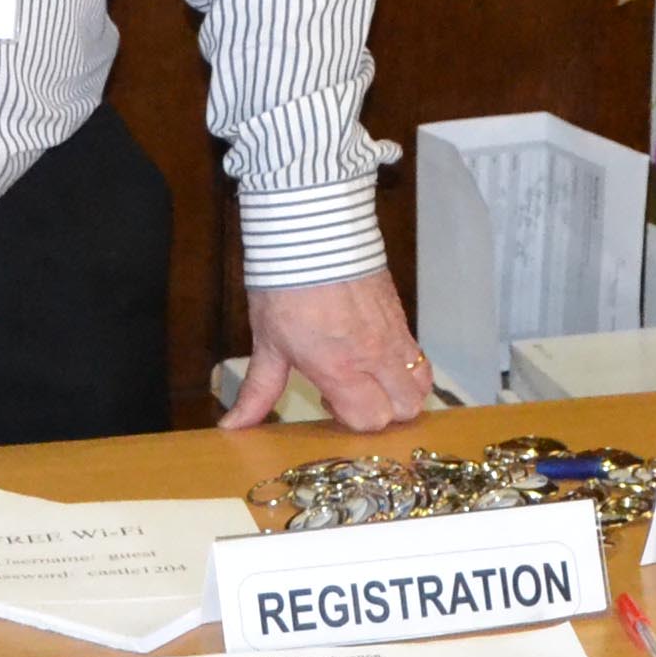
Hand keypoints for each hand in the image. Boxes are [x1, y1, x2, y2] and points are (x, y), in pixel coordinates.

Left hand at [229, 270, 428, 431]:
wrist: (311, 231)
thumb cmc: (285, 287)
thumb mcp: (266, 344)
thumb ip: (259, 391)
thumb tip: (234, 425)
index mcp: (339, 368)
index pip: (370, 419)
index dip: (350, 419)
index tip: (328, 400)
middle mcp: (374, 355)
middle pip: (405, 408)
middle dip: (384, 412)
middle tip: (352, 392)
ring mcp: (393, 334)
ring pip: (421, 383)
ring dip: (401, 390)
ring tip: (371, 376)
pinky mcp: (400, 313)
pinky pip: (418, 353)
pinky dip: (404, 364)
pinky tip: (374, 349)